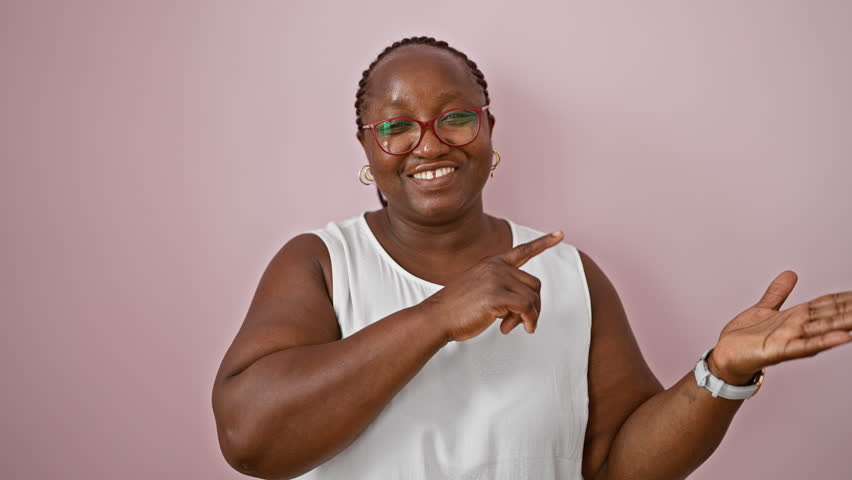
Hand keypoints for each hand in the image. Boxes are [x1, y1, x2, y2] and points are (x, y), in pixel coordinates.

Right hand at [417, 231, 563, 341]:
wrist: (436, 317)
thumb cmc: (457, 309)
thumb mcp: (480, 290)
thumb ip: (502, 288)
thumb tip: (527, 306)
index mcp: (492, 263)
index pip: (523, 251)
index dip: (543, 243)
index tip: (560, 234)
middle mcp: (496, 266)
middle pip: (534, 285)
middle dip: (532, 307)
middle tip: (519, 323)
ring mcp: (496, 279)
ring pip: (532, 298)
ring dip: (527, 318)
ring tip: (508, 327)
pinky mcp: (496, 295)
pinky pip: (527, 308)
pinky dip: (526, 321)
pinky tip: (506, 329)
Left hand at [710, 270, 851, 384]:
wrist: (726, 356)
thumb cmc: (745, 337)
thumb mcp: (764, 309)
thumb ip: (778, 293)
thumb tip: (791, 274)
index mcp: (796, 317)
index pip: (826, 305)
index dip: (845, 298)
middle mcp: (797, 328)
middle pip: (831, 316)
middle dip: (850, 311)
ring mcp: (790, 340)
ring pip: (824, 330)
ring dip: (845, 325)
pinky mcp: (778, 351)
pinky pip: (804, 346)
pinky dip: (824, 341)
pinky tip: (843, 337)